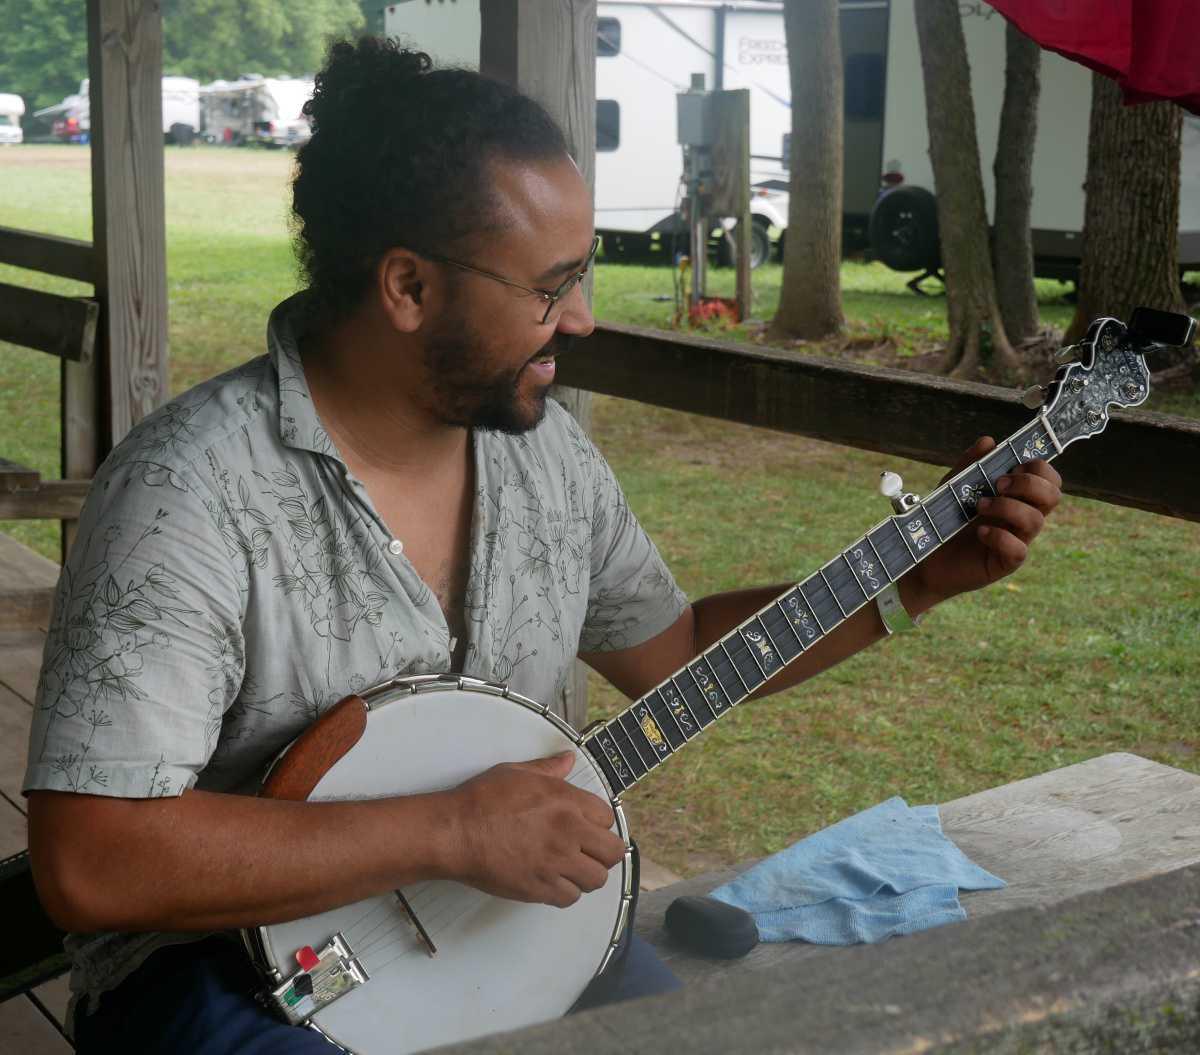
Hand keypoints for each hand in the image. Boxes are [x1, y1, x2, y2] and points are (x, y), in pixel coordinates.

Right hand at [442, 751, 625, 907]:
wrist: (455, 832)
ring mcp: (555, 863)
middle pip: (612, 852)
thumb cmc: (481, 801)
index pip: (607, 817)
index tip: (589, 826)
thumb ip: (548, 768)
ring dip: (587, 874)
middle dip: (604, 852)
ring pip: (596, 879)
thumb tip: (567, 759)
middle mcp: (568, 833)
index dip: (599, 822)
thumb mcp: (517, 773)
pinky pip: (570, 898)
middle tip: (589, 851)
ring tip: (572, 867)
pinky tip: (554, 881)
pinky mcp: (540, 888)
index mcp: (566, 801)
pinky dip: (566, 892)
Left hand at [905, 437, 1061, 610]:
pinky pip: (1018, 550)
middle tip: (998, 484)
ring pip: (1036, 520)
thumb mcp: (954, 486)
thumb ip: (970, 464)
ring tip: (978, 506)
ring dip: (1007, 507)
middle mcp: (1022, 517)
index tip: (1011, 467)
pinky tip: (980, 532)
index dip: (1039, 468)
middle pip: (1053, 496)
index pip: (1049, 479)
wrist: (924, 556)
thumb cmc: (944, 519)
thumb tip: (988, 441)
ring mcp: (1017, 540)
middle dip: (1029, 484)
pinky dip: (1000, 537)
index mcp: (1017, 496)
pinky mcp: (1005, 563)